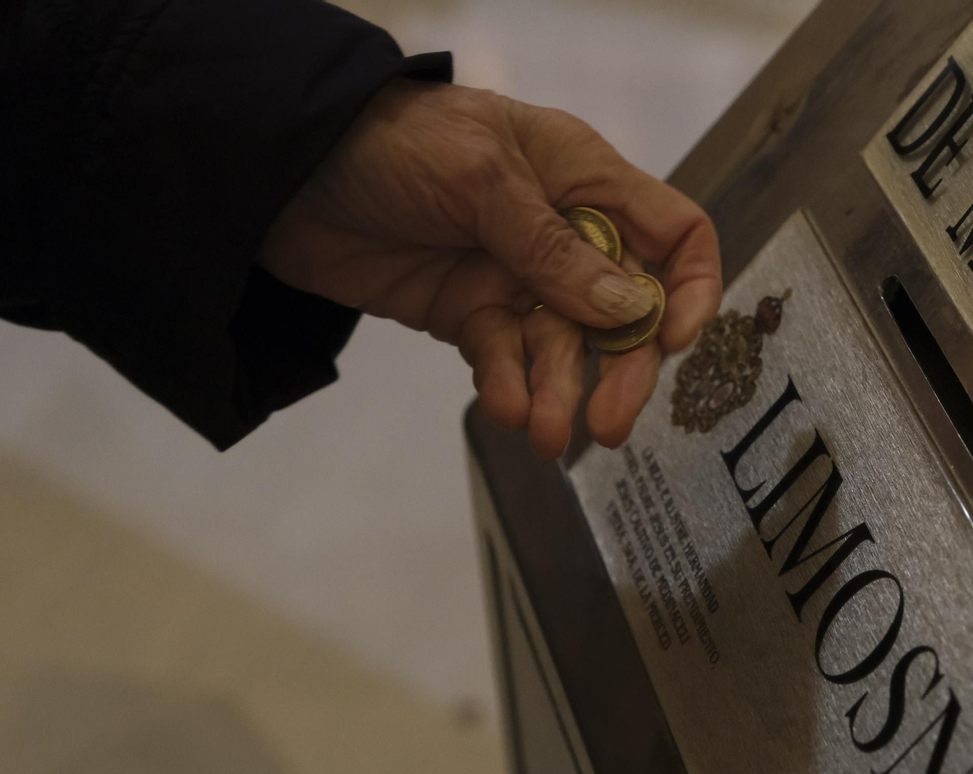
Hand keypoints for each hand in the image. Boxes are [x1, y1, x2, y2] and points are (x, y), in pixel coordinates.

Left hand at [259, 79, 722, 458]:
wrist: (281, 168)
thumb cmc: (392, 140)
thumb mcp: (481, 179)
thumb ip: (554, 249)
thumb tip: (632, 309)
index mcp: (585, 178)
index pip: (674, 235)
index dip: (691, 288)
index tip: (677, 340)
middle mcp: (564, 231)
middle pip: (626, 313)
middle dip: (622, 369)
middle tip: (609, 422)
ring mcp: (517, 277)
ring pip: (563, 348)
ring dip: (559, 392)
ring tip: (543, 434)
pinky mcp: (469, 314)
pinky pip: (506, 360)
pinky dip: (511, 388)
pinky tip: (508, 410)